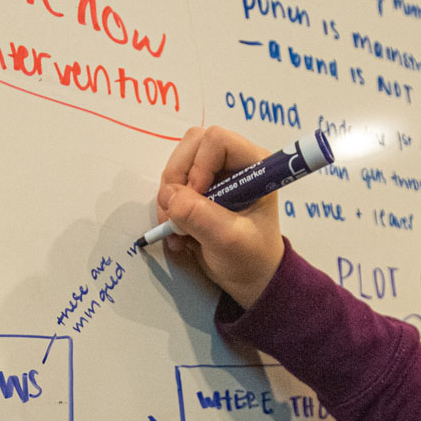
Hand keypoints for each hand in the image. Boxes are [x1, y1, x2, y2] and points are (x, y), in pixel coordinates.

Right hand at [155, 126, 285, 309]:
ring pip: (176, 164)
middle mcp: (233, 163)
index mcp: (253, 165)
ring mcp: (213, 174)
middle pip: (190, 145)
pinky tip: (178, 234)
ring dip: (169, 198)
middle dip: (177, 180)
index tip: (197, 198)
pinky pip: (170, 185)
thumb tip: (170, 195)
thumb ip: (201, 216)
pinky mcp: (197, 189)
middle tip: (179, 215)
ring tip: (179, 232)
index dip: (199, 165)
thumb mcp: (229, 241)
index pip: (216, 140)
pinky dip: (167, 209)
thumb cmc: (252, 258)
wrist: (249, 279)